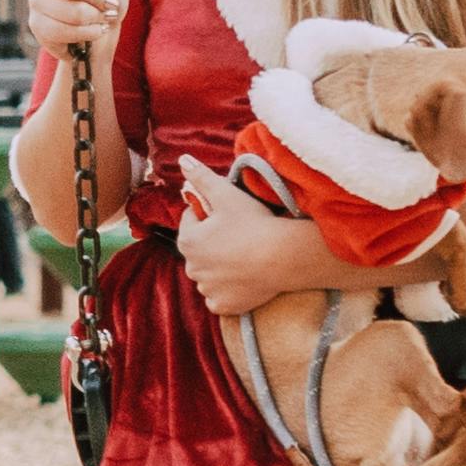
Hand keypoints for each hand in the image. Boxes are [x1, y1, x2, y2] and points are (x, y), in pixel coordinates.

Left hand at [173, 172, 318, 319]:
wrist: (283, 257)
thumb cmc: (254, 223)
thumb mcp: (226, 194)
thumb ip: (201, 177)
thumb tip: (182, 160)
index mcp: (187, 240)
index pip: (192, 220)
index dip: (210, 213)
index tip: (230, 214)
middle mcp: (191, 268)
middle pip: (200, 249)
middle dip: (213, 241)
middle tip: (240, 234)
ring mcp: (207, 289)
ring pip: (209, 274)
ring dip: (220, 267)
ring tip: (244, 256)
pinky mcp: (224, 306)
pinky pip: (219, 297)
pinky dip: (228, 290)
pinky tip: (243, 279)